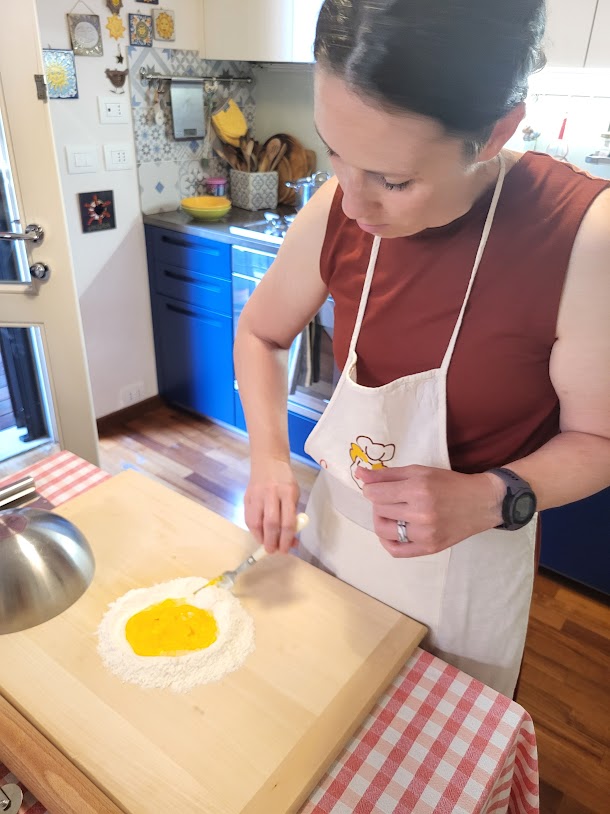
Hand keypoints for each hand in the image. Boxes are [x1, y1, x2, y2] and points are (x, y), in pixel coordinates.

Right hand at [245, 458, 300, 553]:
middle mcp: (271, 494)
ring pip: (256, 522)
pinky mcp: (247, 497)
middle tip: (274, 551)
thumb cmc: (285, 480)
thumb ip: (293, 516)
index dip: (286, 539)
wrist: (268, 461)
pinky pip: (248, 518)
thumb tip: (291, 540)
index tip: (286, 549)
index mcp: (288, 493)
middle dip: (272, 541)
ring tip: (266, 546)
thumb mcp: (294, 494)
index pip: (287, 521)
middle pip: (271, 524)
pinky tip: (259, 535)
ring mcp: (257, 495)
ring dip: (261, 538)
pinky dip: (253, 530)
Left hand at [357, 465, 503, 557]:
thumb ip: (387, 474)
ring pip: (383, 530)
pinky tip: (393, 531)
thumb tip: (359, 474)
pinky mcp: (429, 548)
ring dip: (381, 520)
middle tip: (390, 498)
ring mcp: (425, 534)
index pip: (375, 494)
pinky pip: (396, 551)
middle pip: (379, 510)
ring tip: (391, 514)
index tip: (377, 488)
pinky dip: (387, 541)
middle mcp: (420, 513)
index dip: (371, 489)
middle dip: (379, 502)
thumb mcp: (419, 471)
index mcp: (417, 489)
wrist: (480, 503)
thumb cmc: (449, 483)